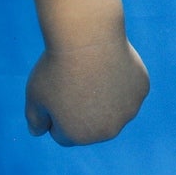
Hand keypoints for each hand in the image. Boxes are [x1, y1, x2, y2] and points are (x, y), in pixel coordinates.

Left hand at [24, 38, 149, 145]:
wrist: (86, 37)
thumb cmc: (56, 66)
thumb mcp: (34, 94)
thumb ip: (34, 118)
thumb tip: (37, 132)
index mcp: (78, 136)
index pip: (62, 133)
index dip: (54, 110)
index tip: (55, 89)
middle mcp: (107, 131)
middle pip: (89, 123)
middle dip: (80, 107)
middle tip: (74, 79)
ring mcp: (128, 112)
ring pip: (111, 106)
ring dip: (101, 94)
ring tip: (91, 71)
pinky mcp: (140, 91)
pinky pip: (126, 88)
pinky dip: (118, 78)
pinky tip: (109, 63)